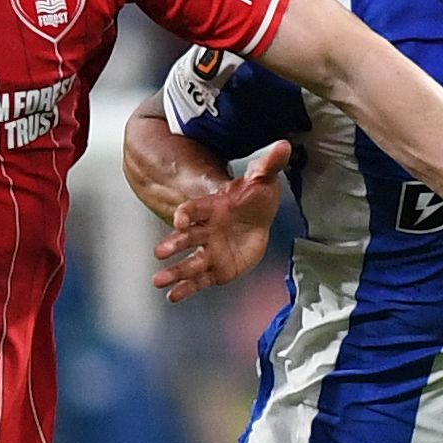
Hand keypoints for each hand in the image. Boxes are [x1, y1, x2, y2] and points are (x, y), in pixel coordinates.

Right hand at [152, 141, 289, 302]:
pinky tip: (173, 296)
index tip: (180, 219)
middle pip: (188, 237)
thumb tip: (284, 145)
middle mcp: (207, 230)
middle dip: (174, 243)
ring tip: (158, 281)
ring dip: (174, 271)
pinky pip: (200, 280)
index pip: (197, 209)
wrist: (255, 217)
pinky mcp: (216, 269)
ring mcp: (209, 250)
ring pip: (190, 262)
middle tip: (160, 252)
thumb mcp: (262, 179)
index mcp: (214, 207)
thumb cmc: (254, 197)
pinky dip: (186, 288)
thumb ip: (268, 164)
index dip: (188, 213)